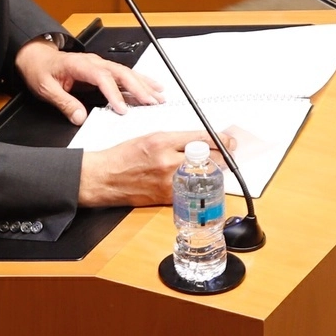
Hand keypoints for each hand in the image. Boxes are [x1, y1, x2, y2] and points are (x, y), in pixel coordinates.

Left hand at [15, 39, 163, 124]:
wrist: (37, 57)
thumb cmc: (42, 70)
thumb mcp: (46, 88)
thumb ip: (64, 102)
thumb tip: (79, 117)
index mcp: (80, 65)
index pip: (101, 77)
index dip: (114, 93)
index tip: (122, 108)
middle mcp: (94, 62)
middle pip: (120, 73)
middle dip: (138, 88)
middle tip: (152, 102)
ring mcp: (100, 64)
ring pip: (126, 73)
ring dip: (144, 84)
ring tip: (159, 96)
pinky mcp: (103, 69)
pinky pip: (125, 74)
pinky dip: (141, 81)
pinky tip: (152, 87)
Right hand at [77, 131, 237, 206]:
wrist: (105, 177)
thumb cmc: (125, 155)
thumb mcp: (150, 137)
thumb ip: (176, 139)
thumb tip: (201, 141)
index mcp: (162, 141)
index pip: (202, 138)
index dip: (222, 139)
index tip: (230, 140)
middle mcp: (167, 162)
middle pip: (209, 159)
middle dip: (222, 156)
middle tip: (227, 153)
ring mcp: (168, 182)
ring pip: (203, 177)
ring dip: (212, 172)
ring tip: (212, 167)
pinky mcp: (167, 198)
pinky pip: (191, 190)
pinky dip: (197, 185)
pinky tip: (196, 181)